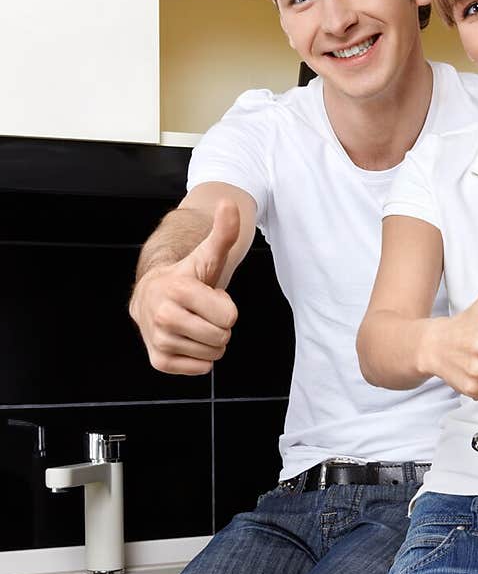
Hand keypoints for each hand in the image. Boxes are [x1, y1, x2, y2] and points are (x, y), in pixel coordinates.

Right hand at [129, 200, 239, 374]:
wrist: (151, 296)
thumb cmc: (187, 277)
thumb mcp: (207, 255)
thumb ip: (222, 232)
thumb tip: (228, 203)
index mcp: (179, 290)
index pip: (230, 316)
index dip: (225, 307)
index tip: (208, 297)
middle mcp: (164, 316)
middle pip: (222, 337)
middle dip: (219, 326)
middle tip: (202, 312)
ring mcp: (159, 340)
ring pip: (213, 354)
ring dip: (210, 341)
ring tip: (193, 322)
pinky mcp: (159, 360)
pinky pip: (199, 369)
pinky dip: (199, 358)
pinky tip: (186, 339)